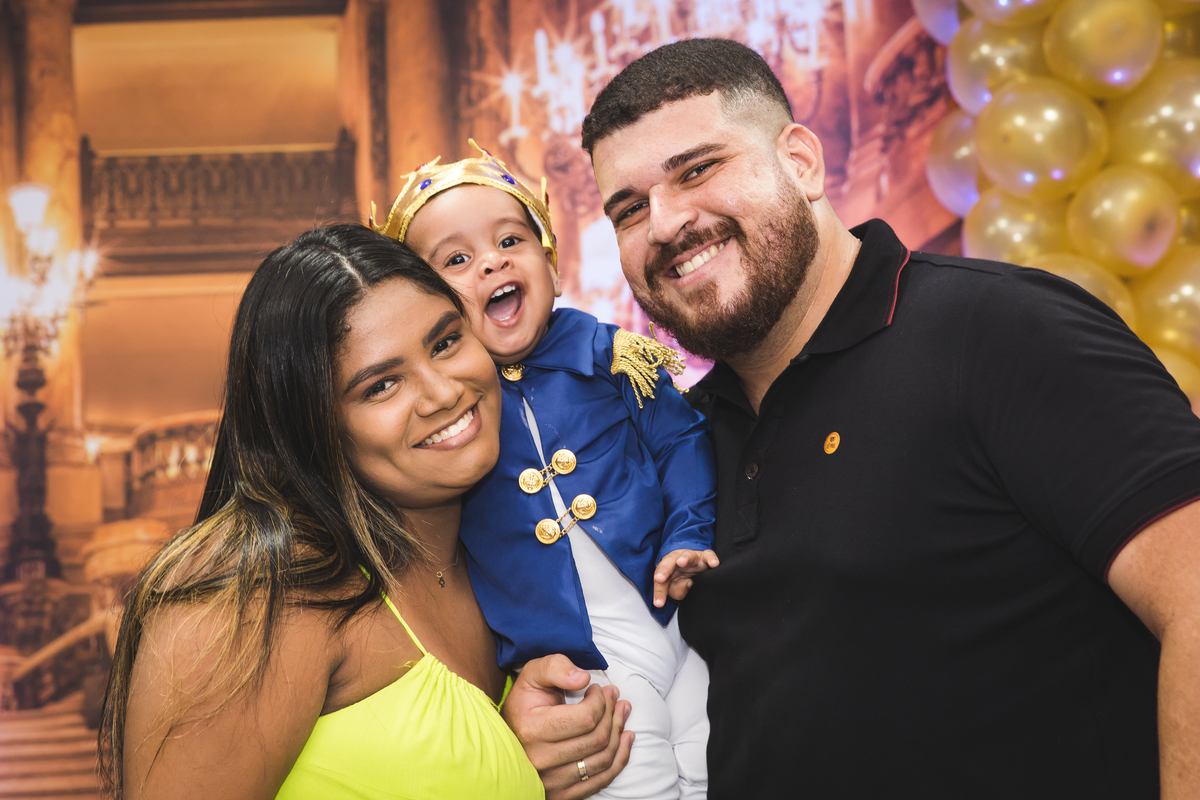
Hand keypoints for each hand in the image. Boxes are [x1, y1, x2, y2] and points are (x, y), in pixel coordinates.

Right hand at [503, 654, 633, 798]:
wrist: (510, 734)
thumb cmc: (526, 701)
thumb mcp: (533, 674)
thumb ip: (555, 667)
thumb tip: (583, 678)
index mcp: (532, 730)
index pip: (586, 718)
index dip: (600, 700)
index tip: (597, 689)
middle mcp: (540, 760)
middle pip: (597, 739)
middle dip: (613, 714)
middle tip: (615, 698)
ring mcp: (551, 781)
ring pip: (602, 760)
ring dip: (620, 734)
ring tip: (622, 713)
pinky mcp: (561, 794)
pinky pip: (601, 781)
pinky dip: (619, 760)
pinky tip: (625, 739)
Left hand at [653, 549, 718, 606]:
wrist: (699, 571)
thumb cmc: (683, 580)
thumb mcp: (677, 589)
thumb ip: (678, 590)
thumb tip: (688, 583)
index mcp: (667, 568)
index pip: (660, 579)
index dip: (659, 591)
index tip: (659, 603)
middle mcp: (677, 560)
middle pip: (668, 562)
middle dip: (663, 570)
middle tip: (659, 579)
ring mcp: (692, 557)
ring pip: (687, 555)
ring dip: (684, 558)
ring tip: (681, 562)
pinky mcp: (705, 557)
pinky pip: (708, 555)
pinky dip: (711, 558)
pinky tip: (714, 564)